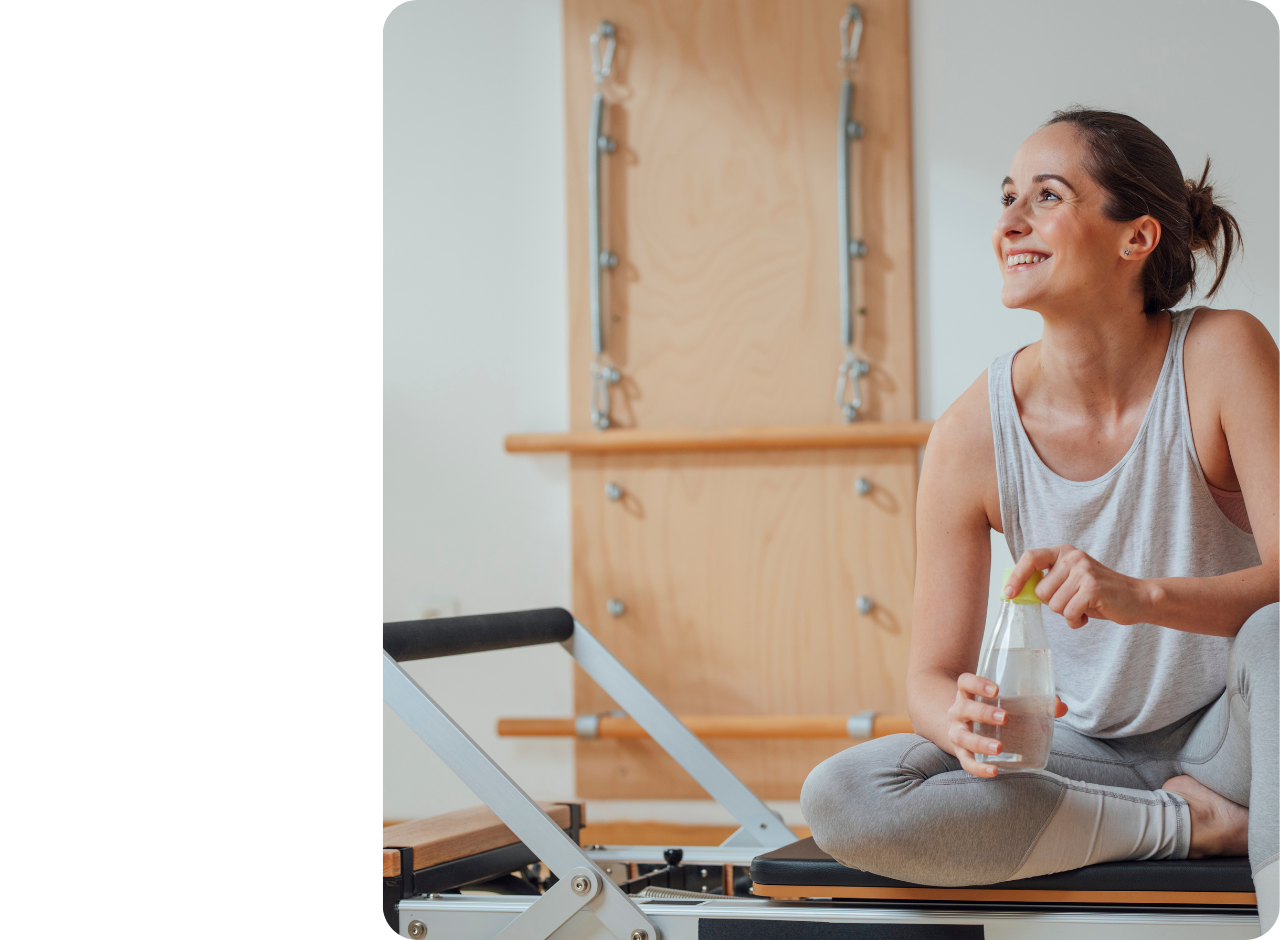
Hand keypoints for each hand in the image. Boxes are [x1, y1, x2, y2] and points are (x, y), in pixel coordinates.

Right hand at [947, 673, 1067, 776]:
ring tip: (999, 748)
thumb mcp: (1003, 703)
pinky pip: (966, 762)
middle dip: (983, 713)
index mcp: (967, 694)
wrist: (963, 727)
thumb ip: (1032, 703)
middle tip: (1004, 718)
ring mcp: (957, 733)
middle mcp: (958, 712)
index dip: (977, 684)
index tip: (996, 690)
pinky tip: (993, 771)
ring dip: (979, 742)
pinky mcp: (961, 753)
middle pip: (963, 708)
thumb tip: (1060, 706)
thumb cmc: (989, 711)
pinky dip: (978, 768)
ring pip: (962, 737)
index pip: (965, 683)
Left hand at [1006, 545, 1153, 628]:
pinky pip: (1068, 613)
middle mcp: (1072, 558)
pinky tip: (1089, 613)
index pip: (1030, 557)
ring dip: (1067, 613)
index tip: (1008, 593)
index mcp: (1064, 552)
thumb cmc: (1098, 592)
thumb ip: (1048, 581)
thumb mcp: (1071, 580)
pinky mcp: (1092, 589)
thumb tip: (1015, 591)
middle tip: (1073, 601)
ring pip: (1054, 605)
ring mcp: (1083, 572)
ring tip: (1084, 606)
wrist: (1136, 597)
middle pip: (1041, 591)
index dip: (1016, 576)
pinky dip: (1076, 620)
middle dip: (1054, 604)